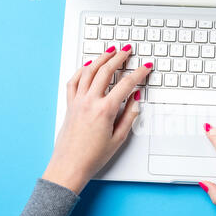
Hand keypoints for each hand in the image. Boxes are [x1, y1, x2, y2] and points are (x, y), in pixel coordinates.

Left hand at [42, 45, 151, 193]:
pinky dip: (81, 70)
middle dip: (119, 57)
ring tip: (110, 51)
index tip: (146, 66)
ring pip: (89, 71)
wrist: (70, 166)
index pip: (126, 84)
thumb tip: (136, 100)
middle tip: (127, 50)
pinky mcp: (70, 105)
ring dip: (100, 58)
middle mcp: (90, 102)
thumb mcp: (119, 138)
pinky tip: (88, 65)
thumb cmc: (92, 156)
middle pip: (106, 71)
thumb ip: (129, 116)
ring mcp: (78, 101)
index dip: (139, 73)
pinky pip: (74, 81)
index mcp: (105, 110)